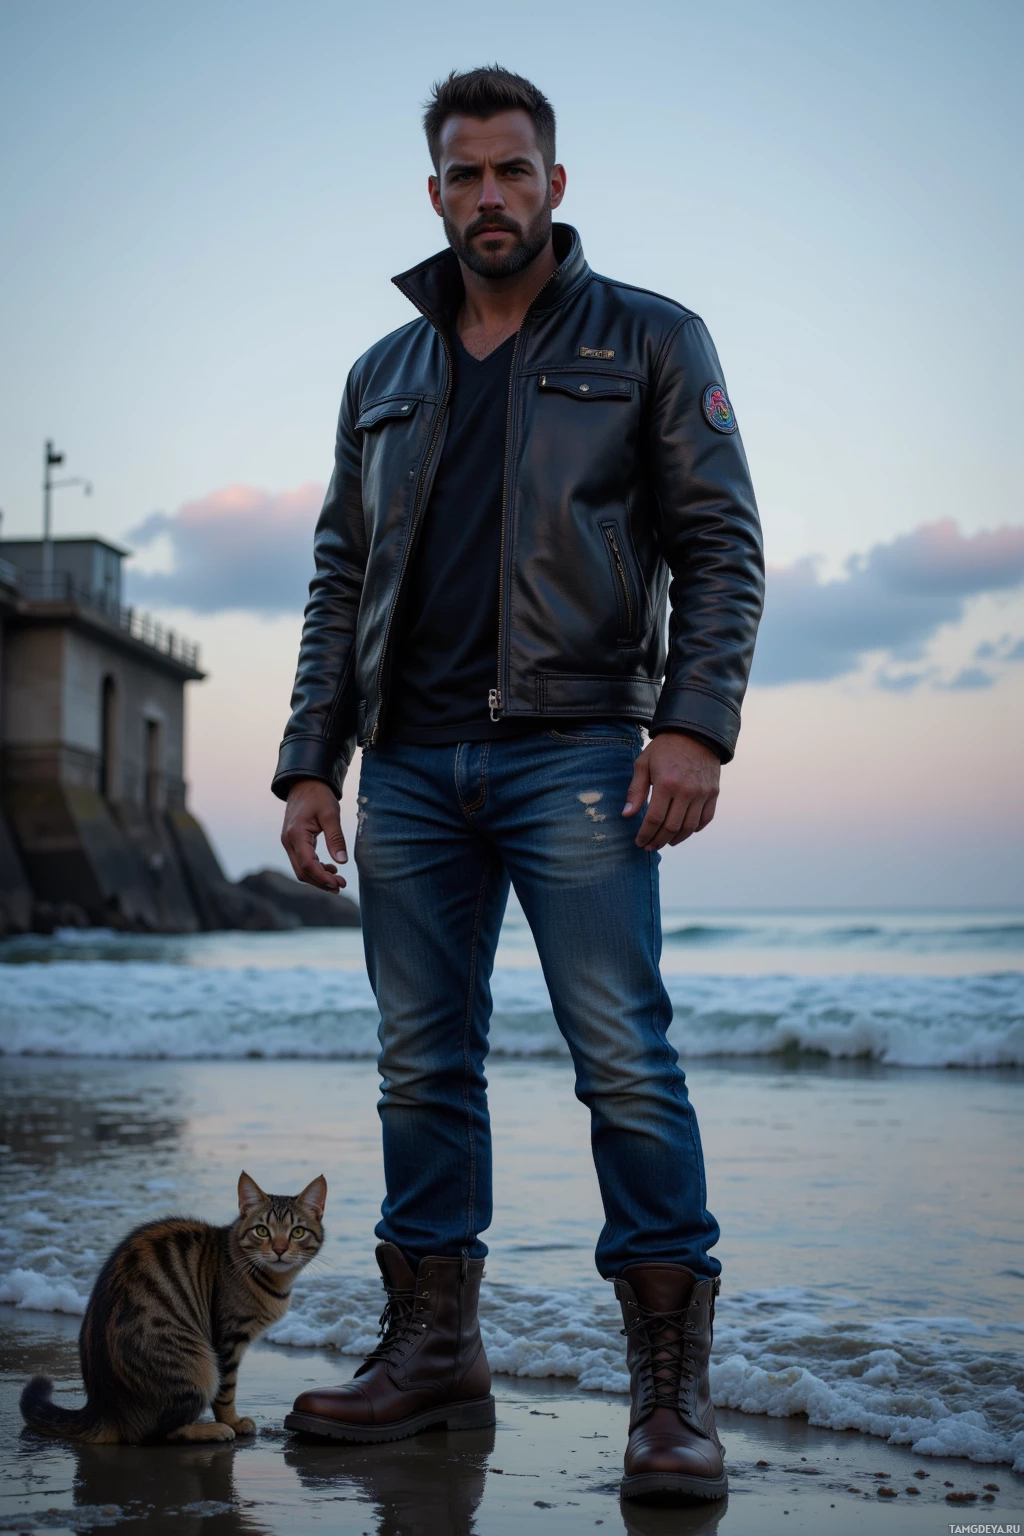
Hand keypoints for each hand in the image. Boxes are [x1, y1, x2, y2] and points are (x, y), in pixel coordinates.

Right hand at [281, 779, 347, 890]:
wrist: (305, 783)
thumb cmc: (319, 796)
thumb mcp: (331, 814)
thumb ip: (336, 838)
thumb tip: (342, 861)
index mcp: (296, 834)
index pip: (308, 864)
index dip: (323, 878)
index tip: (338, 884)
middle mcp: (288, 841)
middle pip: (302, 872)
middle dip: (321, 882)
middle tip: (341, 886)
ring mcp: (289, 842)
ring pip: (301, 869)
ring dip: (318, 877)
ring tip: (338, 880)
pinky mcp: (293, 842)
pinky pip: (302, 861)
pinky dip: (315, 868)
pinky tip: (330, 868)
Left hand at [622, 733, 719, 850]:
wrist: (696, 732)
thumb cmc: (665, 748)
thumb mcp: (644, 763)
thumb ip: (636, 790)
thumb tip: (627, 815)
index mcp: (666, 784)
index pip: (654, 819)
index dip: (645, 834)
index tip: (639, 842)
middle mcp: (686, 791)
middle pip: (671, 828)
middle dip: (658, 841)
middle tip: (649, 846)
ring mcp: (702, 793)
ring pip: (689, 827)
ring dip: (675, 839)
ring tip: (664, 842)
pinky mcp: (713, 793)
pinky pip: (705, 819)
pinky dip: (694, 829)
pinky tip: (683, 832)